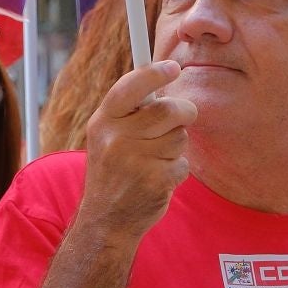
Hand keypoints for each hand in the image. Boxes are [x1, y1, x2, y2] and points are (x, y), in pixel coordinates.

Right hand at [78, 60, 195, 239]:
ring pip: (179, 137)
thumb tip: (163, 75)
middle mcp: (116, 139)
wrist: (106, 220)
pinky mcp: (154, 181)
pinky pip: (183, 163)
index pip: (131, 87)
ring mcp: (135, 161)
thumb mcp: (107, 136)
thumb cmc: (114, 170)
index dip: (154, 74)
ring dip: (176, 147)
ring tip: (156, 159)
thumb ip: (131, 110)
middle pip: (168, 110)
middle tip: (184, 117)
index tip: (173, 67)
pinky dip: (177, 170)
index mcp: (103, 121)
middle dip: (184, 112)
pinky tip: (158, 179)